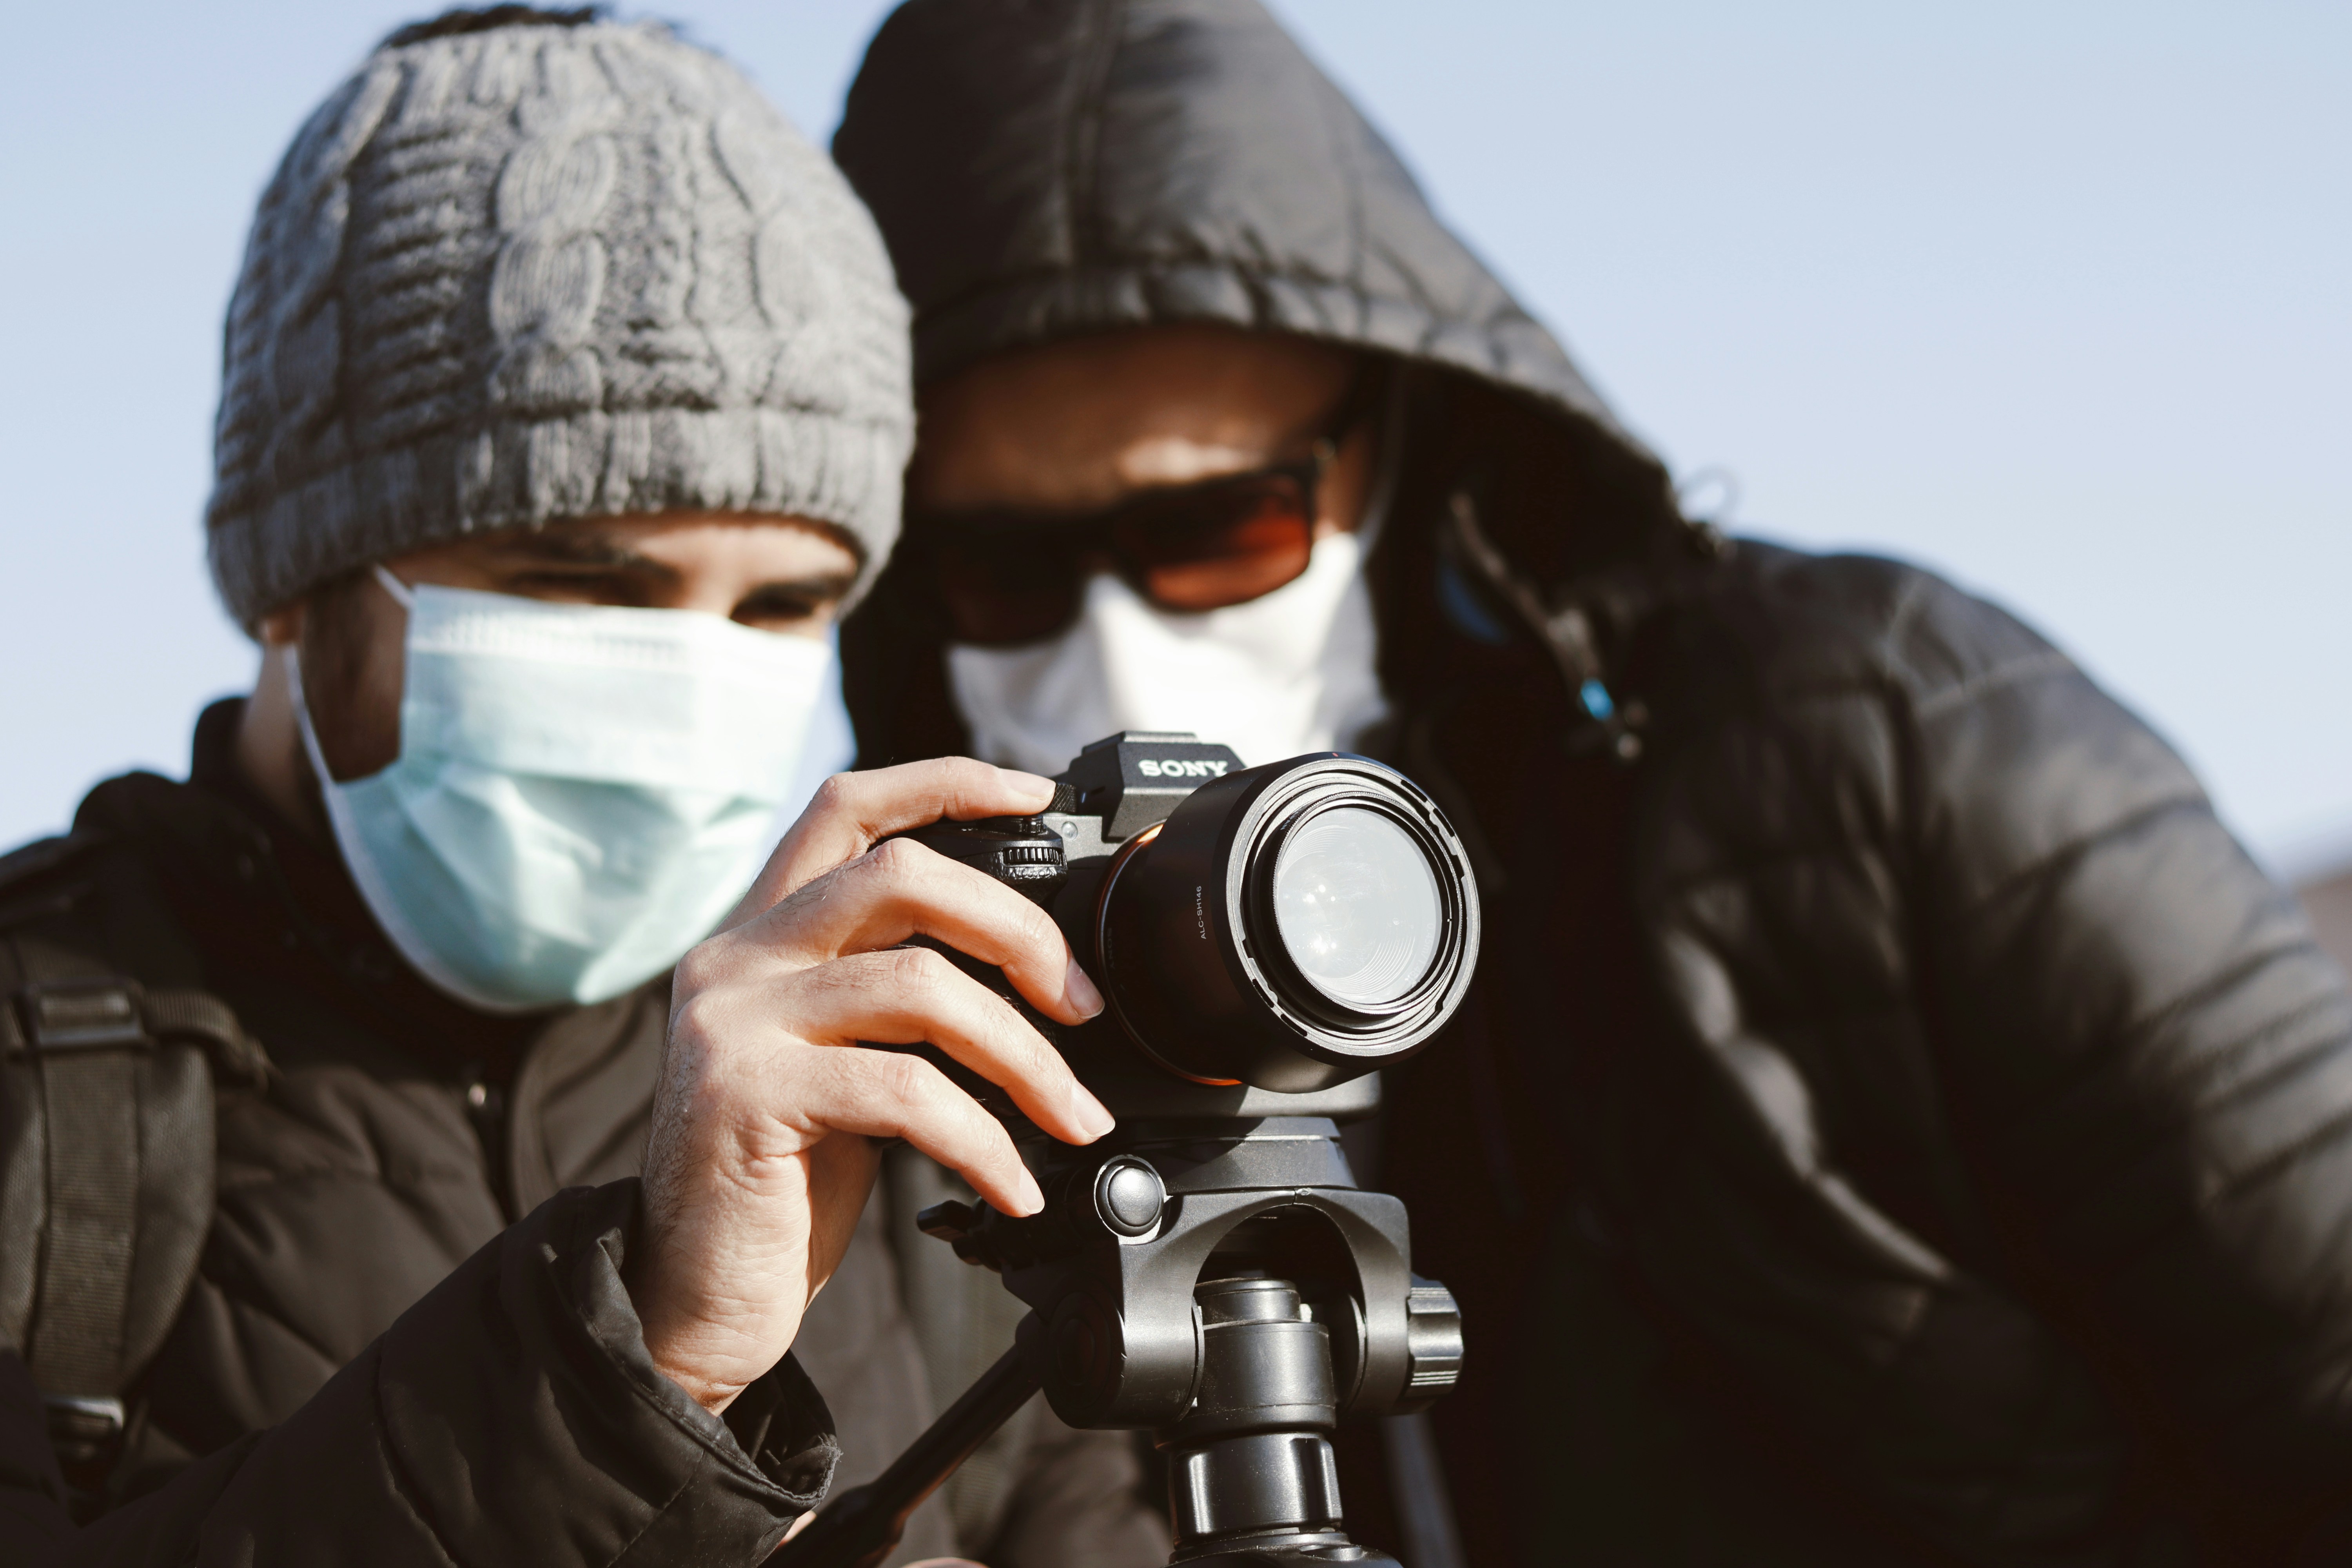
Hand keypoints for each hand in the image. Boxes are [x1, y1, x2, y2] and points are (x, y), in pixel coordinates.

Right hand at [630, 759, 1113, 1412]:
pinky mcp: (746, 1097)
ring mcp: (734, 1024)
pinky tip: (1015, 1187)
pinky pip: (907, 1093)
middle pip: (903, 878)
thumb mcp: (841, 1065)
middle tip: (1082, 1006)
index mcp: (759, 937)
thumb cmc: (781, 1186)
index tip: (1033, 796)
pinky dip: (985, 1141)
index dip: (943, 784)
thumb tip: (1032, 970)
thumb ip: (895, 1001)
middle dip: (1019, 931)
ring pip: (921, 986)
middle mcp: (736, 961)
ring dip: (1026, 1057)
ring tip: (1075, 1117)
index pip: (847, 811)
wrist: (687, 1300)